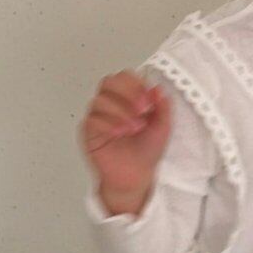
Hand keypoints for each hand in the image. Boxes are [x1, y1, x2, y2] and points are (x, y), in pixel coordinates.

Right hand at [78, 71, 172, 199]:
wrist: (135, 175)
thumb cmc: (147, 151)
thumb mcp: (163, 127)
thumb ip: (163, 106)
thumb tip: (156, 88)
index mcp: (129, 98)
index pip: (125, 77)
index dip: (136, 85)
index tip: (149, 102)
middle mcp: (112, 103)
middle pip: (109, 81)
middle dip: (127, 93)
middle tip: (142, 110)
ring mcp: (99, 115)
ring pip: (100, 99)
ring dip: (120, 112)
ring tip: (133, 129)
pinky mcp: (89, 130)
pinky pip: (91, 119)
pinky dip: (107, 124)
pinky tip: (118, 134)